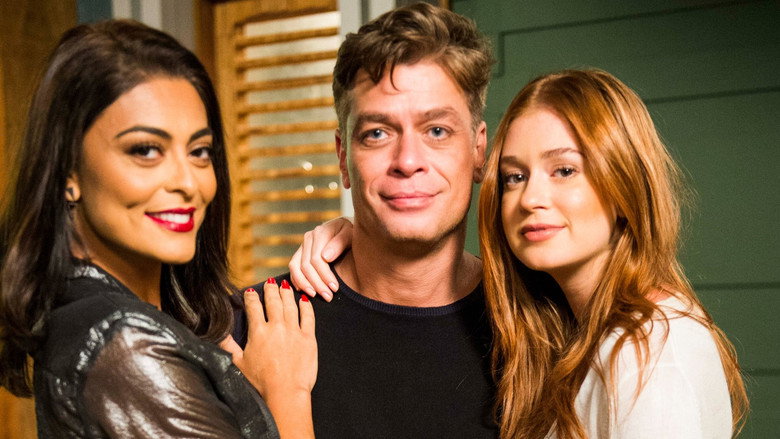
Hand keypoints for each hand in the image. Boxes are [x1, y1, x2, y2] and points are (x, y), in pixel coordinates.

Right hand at [220, 279, 316, 438]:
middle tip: (270, 282)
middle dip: (271, 289)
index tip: (251, 291)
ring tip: (285, 285)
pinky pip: (308, 317)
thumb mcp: (238, 364)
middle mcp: (276, 327)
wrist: (285, 393)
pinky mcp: (308, 338)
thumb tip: (219, 333)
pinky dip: (306, 306)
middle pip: (273, 301)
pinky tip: (303, 300)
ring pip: (291, 305)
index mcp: (258, 331)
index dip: (251, 297)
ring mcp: (294, 331)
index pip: (253, 307)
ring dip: (287, 293)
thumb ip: (228, 346)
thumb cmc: (261, 383)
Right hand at [289, 216, 353, 300]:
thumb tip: (325, 257)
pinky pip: (293, 267)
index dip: (324, 275)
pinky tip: (303, 290)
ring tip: (315, 296)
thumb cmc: (353, 234)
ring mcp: (303, 245)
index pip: (317, 259)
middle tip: (328, 297)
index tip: (335, 288)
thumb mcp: (351, 234)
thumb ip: (340, 243)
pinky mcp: (300, 253)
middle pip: (306, 265)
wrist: (349, 230)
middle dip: (317, 283)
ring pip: (296, 267)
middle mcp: (309, 238)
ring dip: (304, 284)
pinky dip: (296, 280)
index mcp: (321, 232)